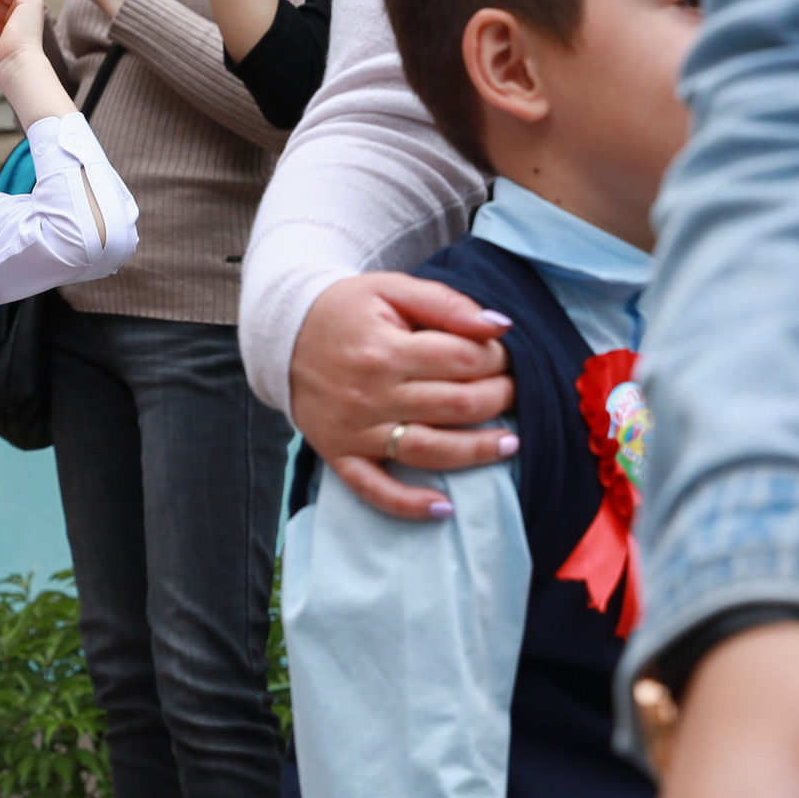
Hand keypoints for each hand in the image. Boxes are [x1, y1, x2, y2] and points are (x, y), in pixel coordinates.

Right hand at [289, 272, 515, 517]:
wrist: (284, 334)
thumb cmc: (346, 310)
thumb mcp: (392, 289)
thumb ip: (447, 304)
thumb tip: (501, 326)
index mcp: (385, 348)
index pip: (462, 359)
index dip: (496, 358)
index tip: (504, 355)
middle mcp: (369, 393)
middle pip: (455, 405)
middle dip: (499, 399)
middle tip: (514, 392)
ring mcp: (354, 429)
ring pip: (428, 450)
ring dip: (476, 451)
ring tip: (509, 444)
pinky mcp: (339, 454)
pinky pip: (374, 488)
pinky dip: (408, 505)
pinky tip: (444, 508)